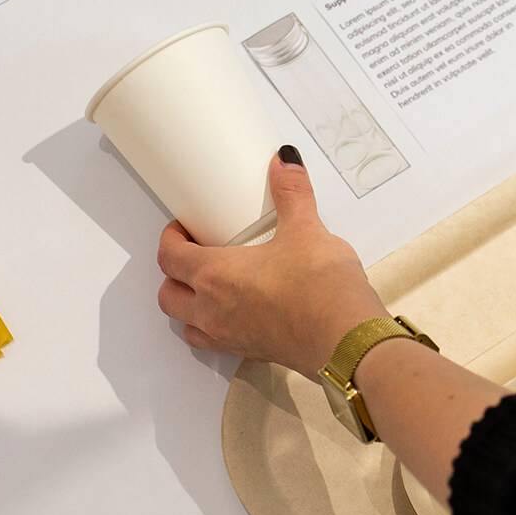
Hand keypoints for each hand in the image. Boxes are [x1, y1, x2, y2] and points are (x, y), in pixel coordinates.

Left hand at [155, 148, 389, 376]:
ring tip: (208, 290)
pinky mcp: (252, 353)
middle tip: (193, 256)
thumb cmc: (320, 288)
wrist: (346, 341)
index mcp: (215, 275)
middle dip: (173, 275)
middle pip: (168, 296)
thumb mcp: (306, 230)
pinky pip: (216, 344)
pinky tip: (236, 316)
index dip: (170, 239)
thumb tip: (285, 161)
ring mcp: (230, 337)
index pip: (170, 257)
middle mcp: (213, 310)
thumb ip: (292, 193)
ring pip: (186, 326)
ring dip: (187, 308)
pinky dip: (213, 330)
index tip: (183, 228)